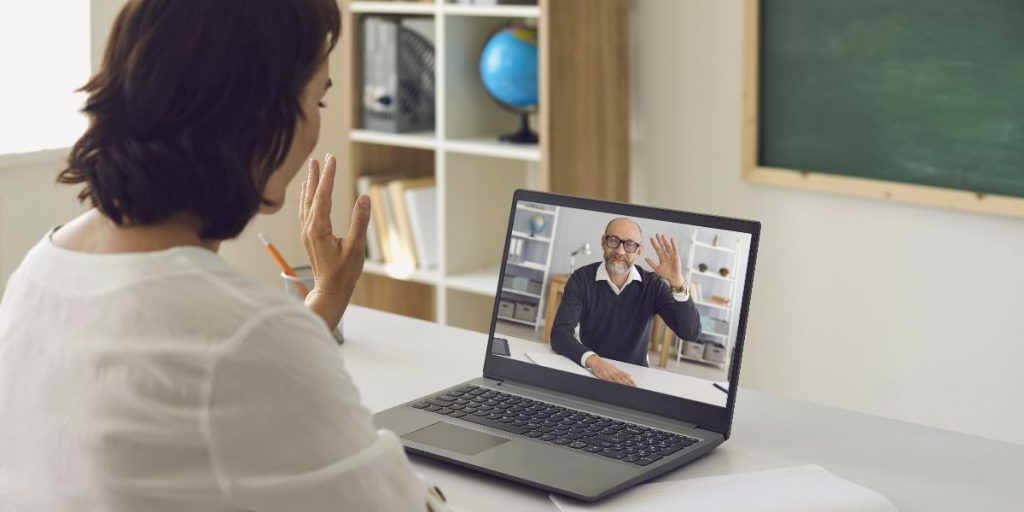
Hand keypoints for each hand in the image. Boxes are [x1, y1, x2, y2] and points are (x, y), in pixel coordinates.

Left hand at [299, 154, 370, 328]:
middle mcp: (309, 228)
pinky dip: (306, 198)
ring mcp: (306, 233)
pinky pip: (304, 212)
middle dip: (318, 175)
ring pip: (306, 202)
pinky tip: (307, 193)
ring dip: (310, 184)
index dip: (328, 176)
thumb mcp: (356, 248)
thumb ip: (360, 222)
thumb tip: (364, 198)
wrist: (330, 291)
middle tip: (321, 157)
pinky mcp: (308, 237)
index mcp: (319, 229)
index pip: (323, 196)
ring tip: (312, 169)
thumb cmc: (344, 273)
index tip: (332, 159)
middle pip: (312, 195)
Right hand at [585, 355, 636, 386]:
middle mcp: (614, 372)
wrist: (595, 361)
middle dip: (628, 384)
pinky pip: (609, 380)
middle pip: (622, 379)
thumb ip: (621, 372)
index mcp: (616, 370)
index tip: (635, 385)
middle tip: (634, 388)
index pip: (625, 376)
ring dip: (623, 384)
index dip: (630, 381)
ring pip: (617, 380)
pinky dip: (613, 383)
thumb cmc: (604, 365)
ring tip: (628, 388)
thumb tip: (629, 376)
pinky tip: (617, 385)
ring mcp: (609, 374)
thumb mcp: (613, 368)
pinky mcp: (603, 375)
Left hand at [644, 233, 683, 287]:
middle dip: (660, 240)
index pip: (657, 249)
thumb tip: (645, 258)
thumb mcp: (657, 268)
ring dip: (665, 241)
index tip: (651, 238)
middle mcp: (667, 255)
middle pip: (663, 246)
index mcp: (662, 258)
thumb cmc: (665, 274)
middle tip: (657, 234)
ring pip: (668, 247)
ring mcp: (672, 255)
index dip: (654, 244)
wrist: (673, 278)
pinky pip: (675, 249)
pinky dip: (673, 244)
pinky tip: (671, 239)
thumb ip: (651, 263)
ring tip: (662, 235)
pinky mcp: (676, 257)